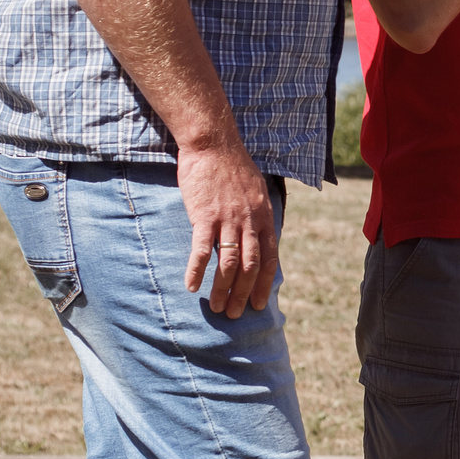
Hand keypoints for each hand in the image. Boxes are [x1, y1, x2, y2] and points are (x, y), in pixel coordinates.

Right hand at [176, 136, 276, 318]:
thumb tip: (258, 236)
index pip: (268, 258)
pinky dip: (197, 270)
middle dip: (243, 294)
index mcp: (264, 217)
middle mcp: (249, 222)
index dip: (263, 284)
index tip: (258, 304)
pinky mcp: (204, 216)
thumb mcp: (256, 191)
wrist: (213, 144)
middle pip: (250, 267)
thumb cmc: (232, 167)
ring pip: (228, 264)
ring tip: (216, 307)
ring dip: (222, 289)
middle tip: (235, 314)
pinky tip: (190, 285)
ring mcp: (227, 220)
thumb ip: (257, 215)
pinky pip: (202, 250)